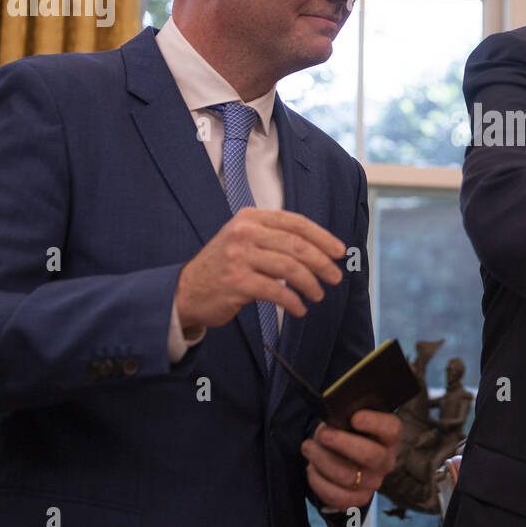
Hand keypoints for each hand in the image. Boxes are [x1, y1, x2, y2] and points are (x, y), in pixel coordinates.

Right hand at [175, 208, 344, 331]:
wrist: (186, 291)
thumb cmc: (224, 266)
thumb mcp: (245, 240)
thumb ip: (275, 238)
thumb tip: (320, 249)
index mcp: (250, 217)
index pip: (295, 222)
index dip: (322, 237)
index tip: (339, 251)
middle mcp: (244, 232)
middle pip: (297, 245)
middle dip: (322, 262)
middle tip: (335, 277)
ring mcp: (239, 257)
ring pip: (290, 268)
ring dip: (310, 284)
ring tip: (318, 295)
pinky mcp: (237, 282)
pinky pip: (276, 291)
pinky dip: (293, 302)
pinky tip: (299, 309)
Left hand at [301, 410, 400, 510]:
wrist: (349, 458)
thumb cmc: (350, 433)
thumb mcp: (351, 420)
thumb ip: (345, 418)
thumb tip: (329, 425)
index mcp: (389, 438)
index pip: (391, 429)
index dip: (374, 423)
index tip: (354, 417)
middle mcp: (386, 461)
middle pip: (370, 455)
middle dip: (342, 443)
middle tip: (323, 434)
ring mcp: (373, 483)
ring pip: (347, 476)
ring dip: (322, 460)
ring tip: (308, 448)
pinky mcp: (358, 499)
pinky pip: (336, 496)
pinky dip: (318, 482)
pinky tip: (311, 468)